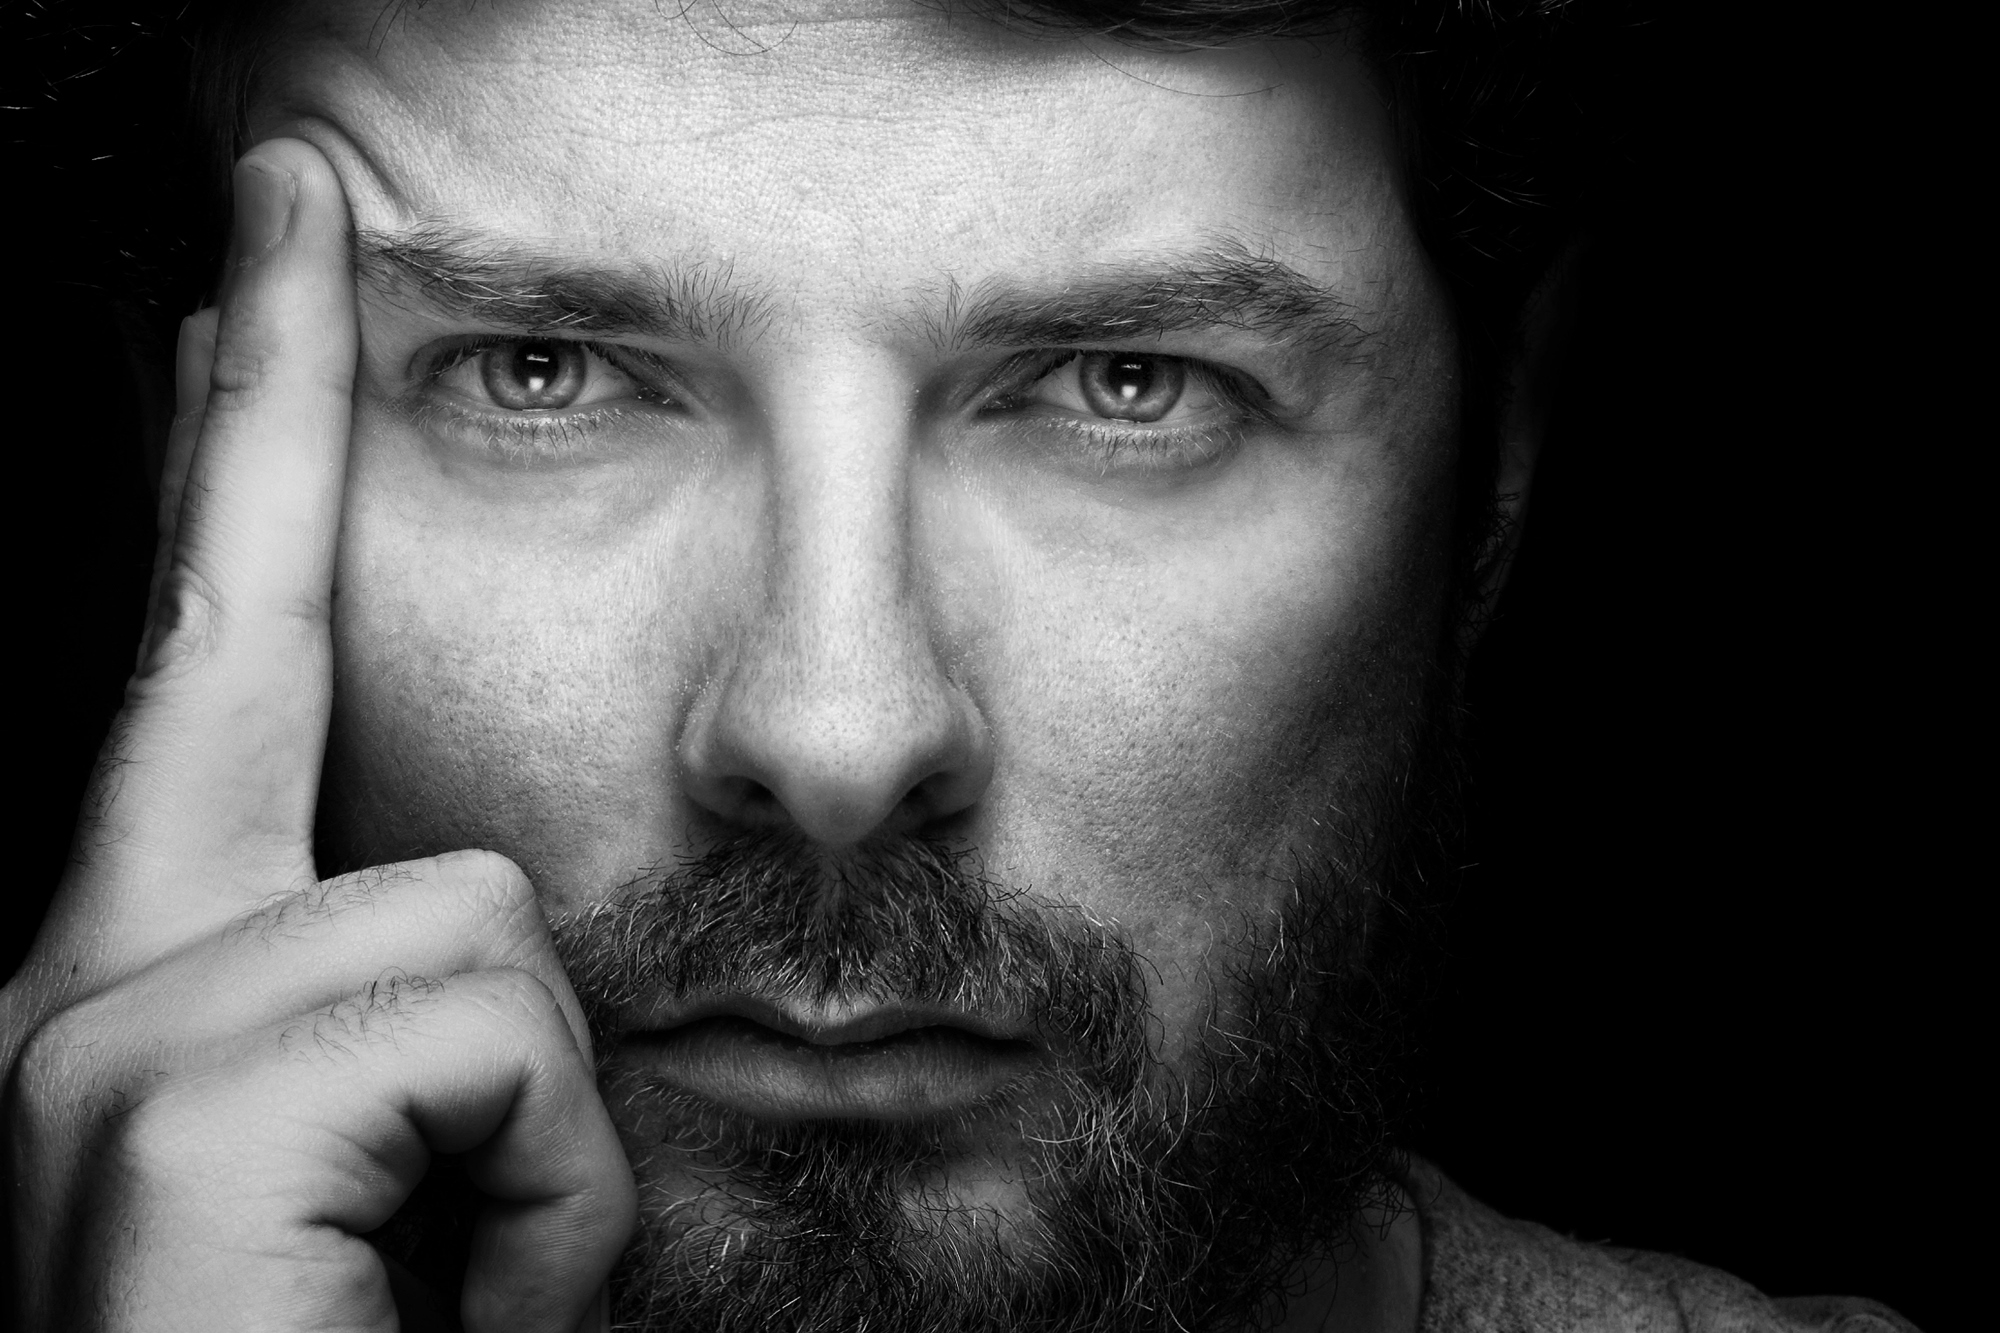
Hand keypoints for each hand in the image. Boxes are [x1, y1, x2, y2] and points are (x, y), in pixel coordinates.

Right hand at [0, 139, 635, 1331]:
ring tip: (439, 1279)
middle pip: (269, 648)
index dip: (244, 408)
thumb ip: (440, 1022)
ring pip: (474, 922)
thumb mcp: (420, 1170)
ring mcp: (102, 1031)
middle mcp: (85, 974)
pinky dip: (534, 1205)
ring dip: (533, 1143)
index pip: (213, 625)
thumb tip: (493, 940)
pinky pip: (487, 1041)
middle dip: (307, 517)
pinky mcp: (155, 1103)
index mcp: (156, 974)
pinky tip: (429, 1301)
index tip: (281, 217)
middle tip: (327, 466)